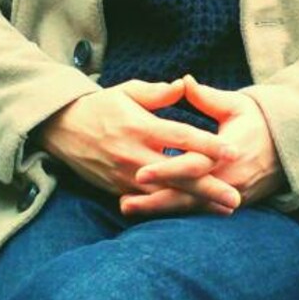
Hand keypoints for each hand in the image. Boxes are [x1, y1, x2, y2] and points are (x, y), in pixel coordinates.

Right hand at [41, 77, 241, 215]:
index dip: (208, 145)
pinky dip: (171, 208)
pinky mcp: (117, 189)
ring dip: (195, 203)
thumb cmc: (101, 106)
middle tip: (236, 198)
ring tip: (222, 210)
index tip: (233, 151)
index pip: (181, 137)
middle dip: (208, 188)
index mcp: (140, 126)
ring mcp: (125, 175)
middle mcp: (134, 154)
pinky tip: (193, 214)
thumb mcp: (127, 90)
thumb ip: (156, 92)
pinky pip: (148, 201)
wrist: (62, 129)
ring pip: (166, 193)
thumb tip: (183, 85)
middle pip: (178, 174)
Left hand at [119, 74, 286, 217]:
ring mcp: (232, 194)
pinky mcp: (231, 204)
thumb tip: (183, 81)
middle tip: (123, 202)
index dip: (166, 170)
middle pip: (187, 194)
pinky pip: (200, 210)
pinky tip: (151, 210)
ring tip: (128, 207)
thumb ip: (207, 97)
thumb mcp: (237, 104)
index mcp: (229, 152)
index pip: (193, 165)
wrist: (290, 148)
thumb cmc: (259, 121)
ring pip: (191, 207)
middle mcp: (230, 178)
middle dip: (155, 200)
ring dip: (160, 209)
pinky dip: (175, 211)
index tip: (140, 172)